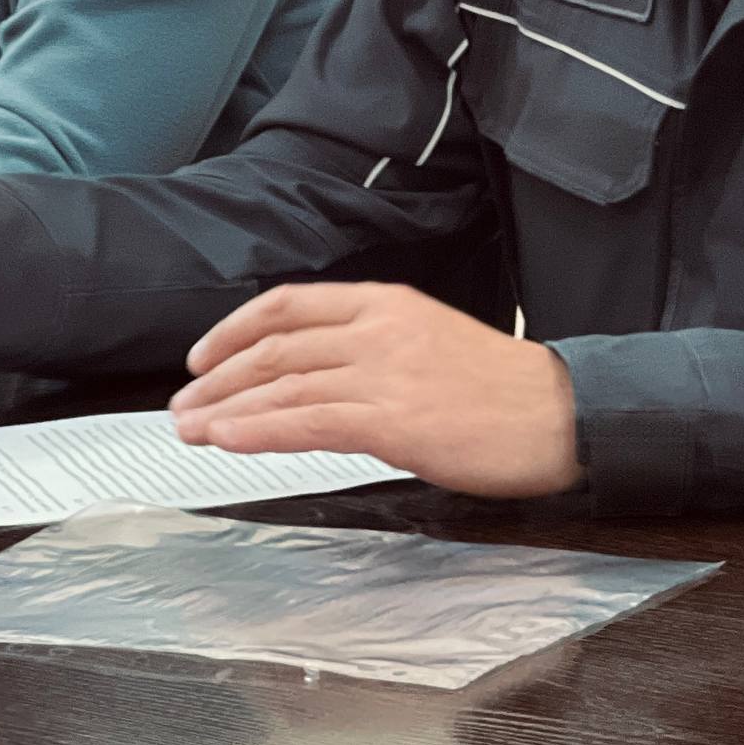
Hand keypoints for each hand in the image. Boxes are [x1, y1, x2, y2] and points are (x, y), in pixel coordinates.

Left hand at [169, 283, 582, 498]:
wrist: (560, 414)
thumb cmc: (501, 391)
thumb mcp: (428, 345)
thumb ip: (371, 352)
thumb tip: (314, 382)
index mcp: (386, 304)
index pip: (290, 304)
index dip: (234, 328)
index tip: (200, 356)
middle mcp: (379, 329)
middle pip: (275, 345)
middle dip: (218, 377)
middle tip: (182, 403)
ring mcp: (385, 373)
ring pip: (283, 384)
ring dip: (225, 408)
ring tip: (189, 429)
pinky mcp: (394, 420)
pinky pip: (309, 422)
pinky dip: (259, 429)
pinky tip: (228, 440)